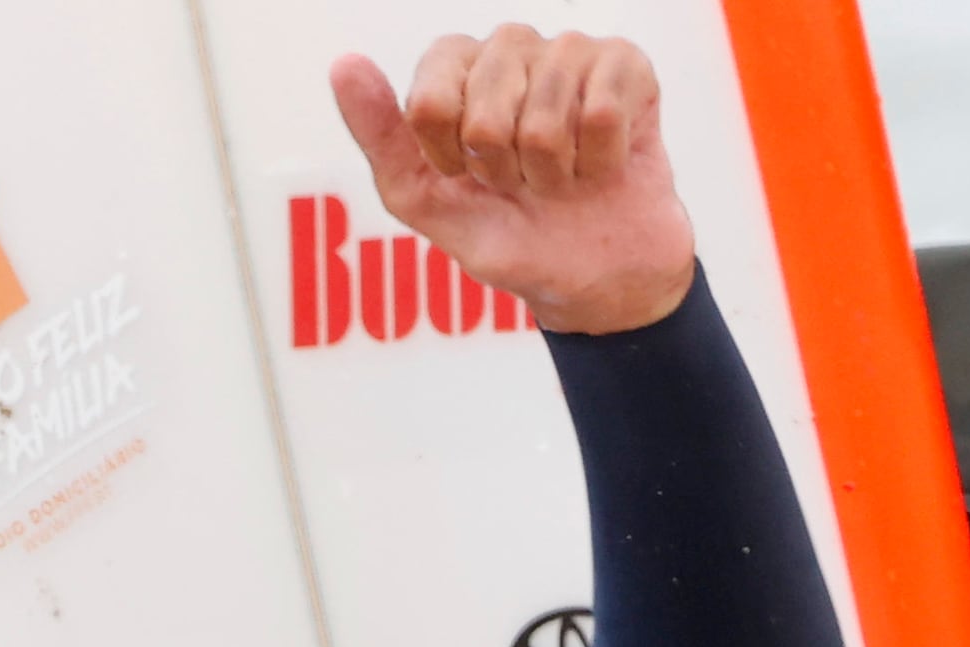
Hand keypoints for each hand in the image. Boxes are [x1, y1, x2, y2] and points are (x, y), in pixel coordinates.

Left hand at [329, 29, 689, 337]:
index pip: (429, 104)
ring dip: (554, 175)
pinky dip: (600, 162)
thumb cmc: (509, 234)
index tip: (466, 177)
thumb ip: (381, 137)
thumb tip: (344, 64)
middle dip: (504, 175)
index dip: (450, 162)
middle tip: (521, 182)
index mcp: (454, 67)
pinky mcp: (625, 66)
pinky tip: (600, 164)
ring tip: (562, 176)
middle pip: (485, 118)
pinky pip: (602, 114)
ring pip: (547, 121)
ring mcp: (569, 51)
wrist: (594, 277)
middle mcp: (509, 46)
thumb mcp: (426, 201)